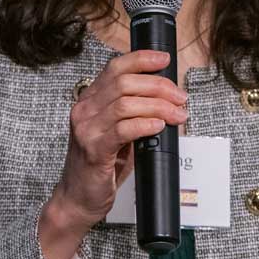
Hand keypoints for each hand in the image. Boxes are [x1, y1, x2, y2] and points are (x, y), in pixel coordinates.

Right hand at [47, 49, 187, 231]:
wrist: (78, 198)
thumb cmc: (101, 164)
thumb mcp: (118, 130)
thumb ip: (135, 111)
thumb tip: (170, 98)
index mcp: (91, 99)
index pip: (116, 67)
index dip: (142, 59)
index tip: (165, 60)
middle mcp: (85, 109)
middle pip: (125, 83)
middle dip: (159, 86)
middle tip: (180, 98)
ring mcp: (86, 128)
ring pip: (126, 103)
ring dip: (158, 106)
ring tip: (177, 114)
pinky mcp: (93, 149)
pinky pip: (123, 129)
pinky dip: (145, 124)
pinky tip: (159, 126)